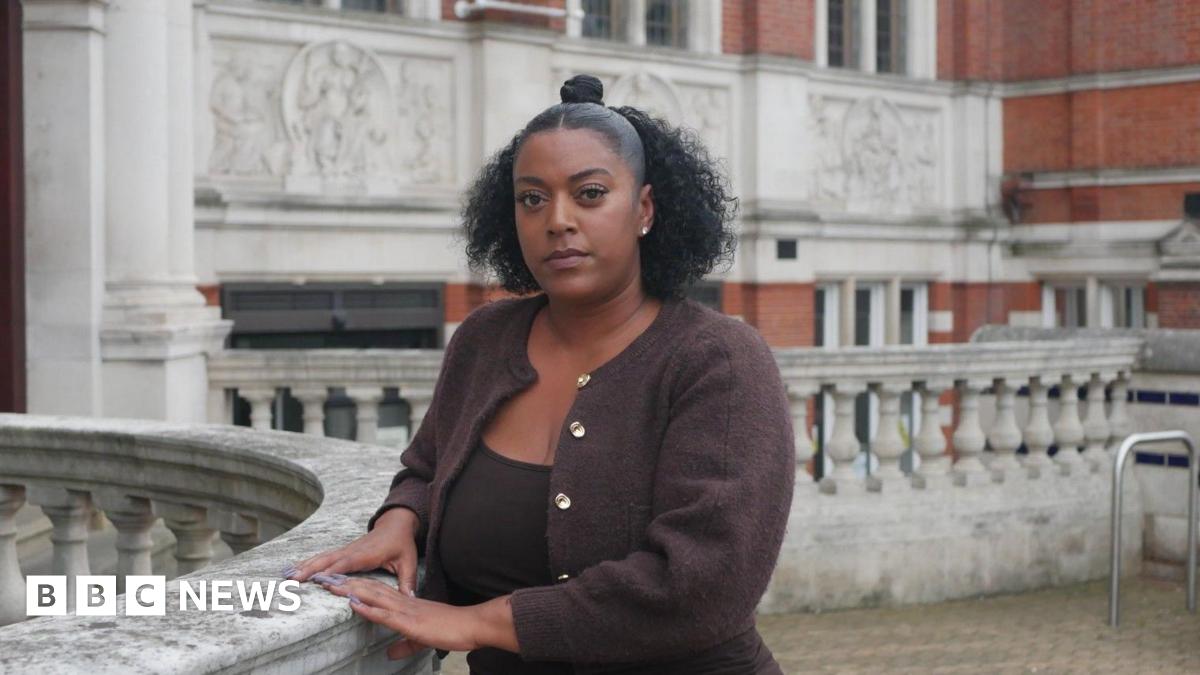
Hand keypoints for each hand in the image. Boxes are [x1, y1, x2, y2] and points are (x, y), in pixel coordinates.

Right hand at [283, 507, 420, 594]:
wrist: (395, 524)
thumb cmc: (401, 543)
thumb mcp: (409, 561)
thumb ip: (407, 580)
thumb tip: (409, 598)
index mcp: (366, 554)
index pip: (346, 564)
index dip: (332, 571)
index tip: (317, 580)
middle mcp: (352, 551)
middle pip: (327, 560)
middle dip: (310, 569)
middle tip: (292, 580)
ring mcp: (345, 550)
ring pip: (322, 558)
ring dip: (304, 566)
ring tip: (286, 576)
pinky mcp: (343, 551)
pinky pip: (323, 557)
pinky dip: (308, 562)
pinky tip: (295, 569)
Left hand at [317, 577, 517, 659]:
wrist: (471, 624)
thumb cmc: (452, 630)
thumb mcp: (422, 640)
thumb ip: (405, 645)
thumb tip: (390, 653)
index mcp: (406, 605)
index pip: (377, 592)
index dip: (357, 586)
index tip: (339, 582)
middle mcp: (403, 603)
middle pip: (370, 589)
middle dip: (348, 584)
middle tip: (326, 578)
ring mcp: (406, 611)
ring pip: (374, 597)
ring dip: (352, 591)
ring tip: (332, 586)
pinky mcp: (411, 622)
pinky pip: (385, 614)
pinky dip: (368, 609)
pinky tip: (354, 605)